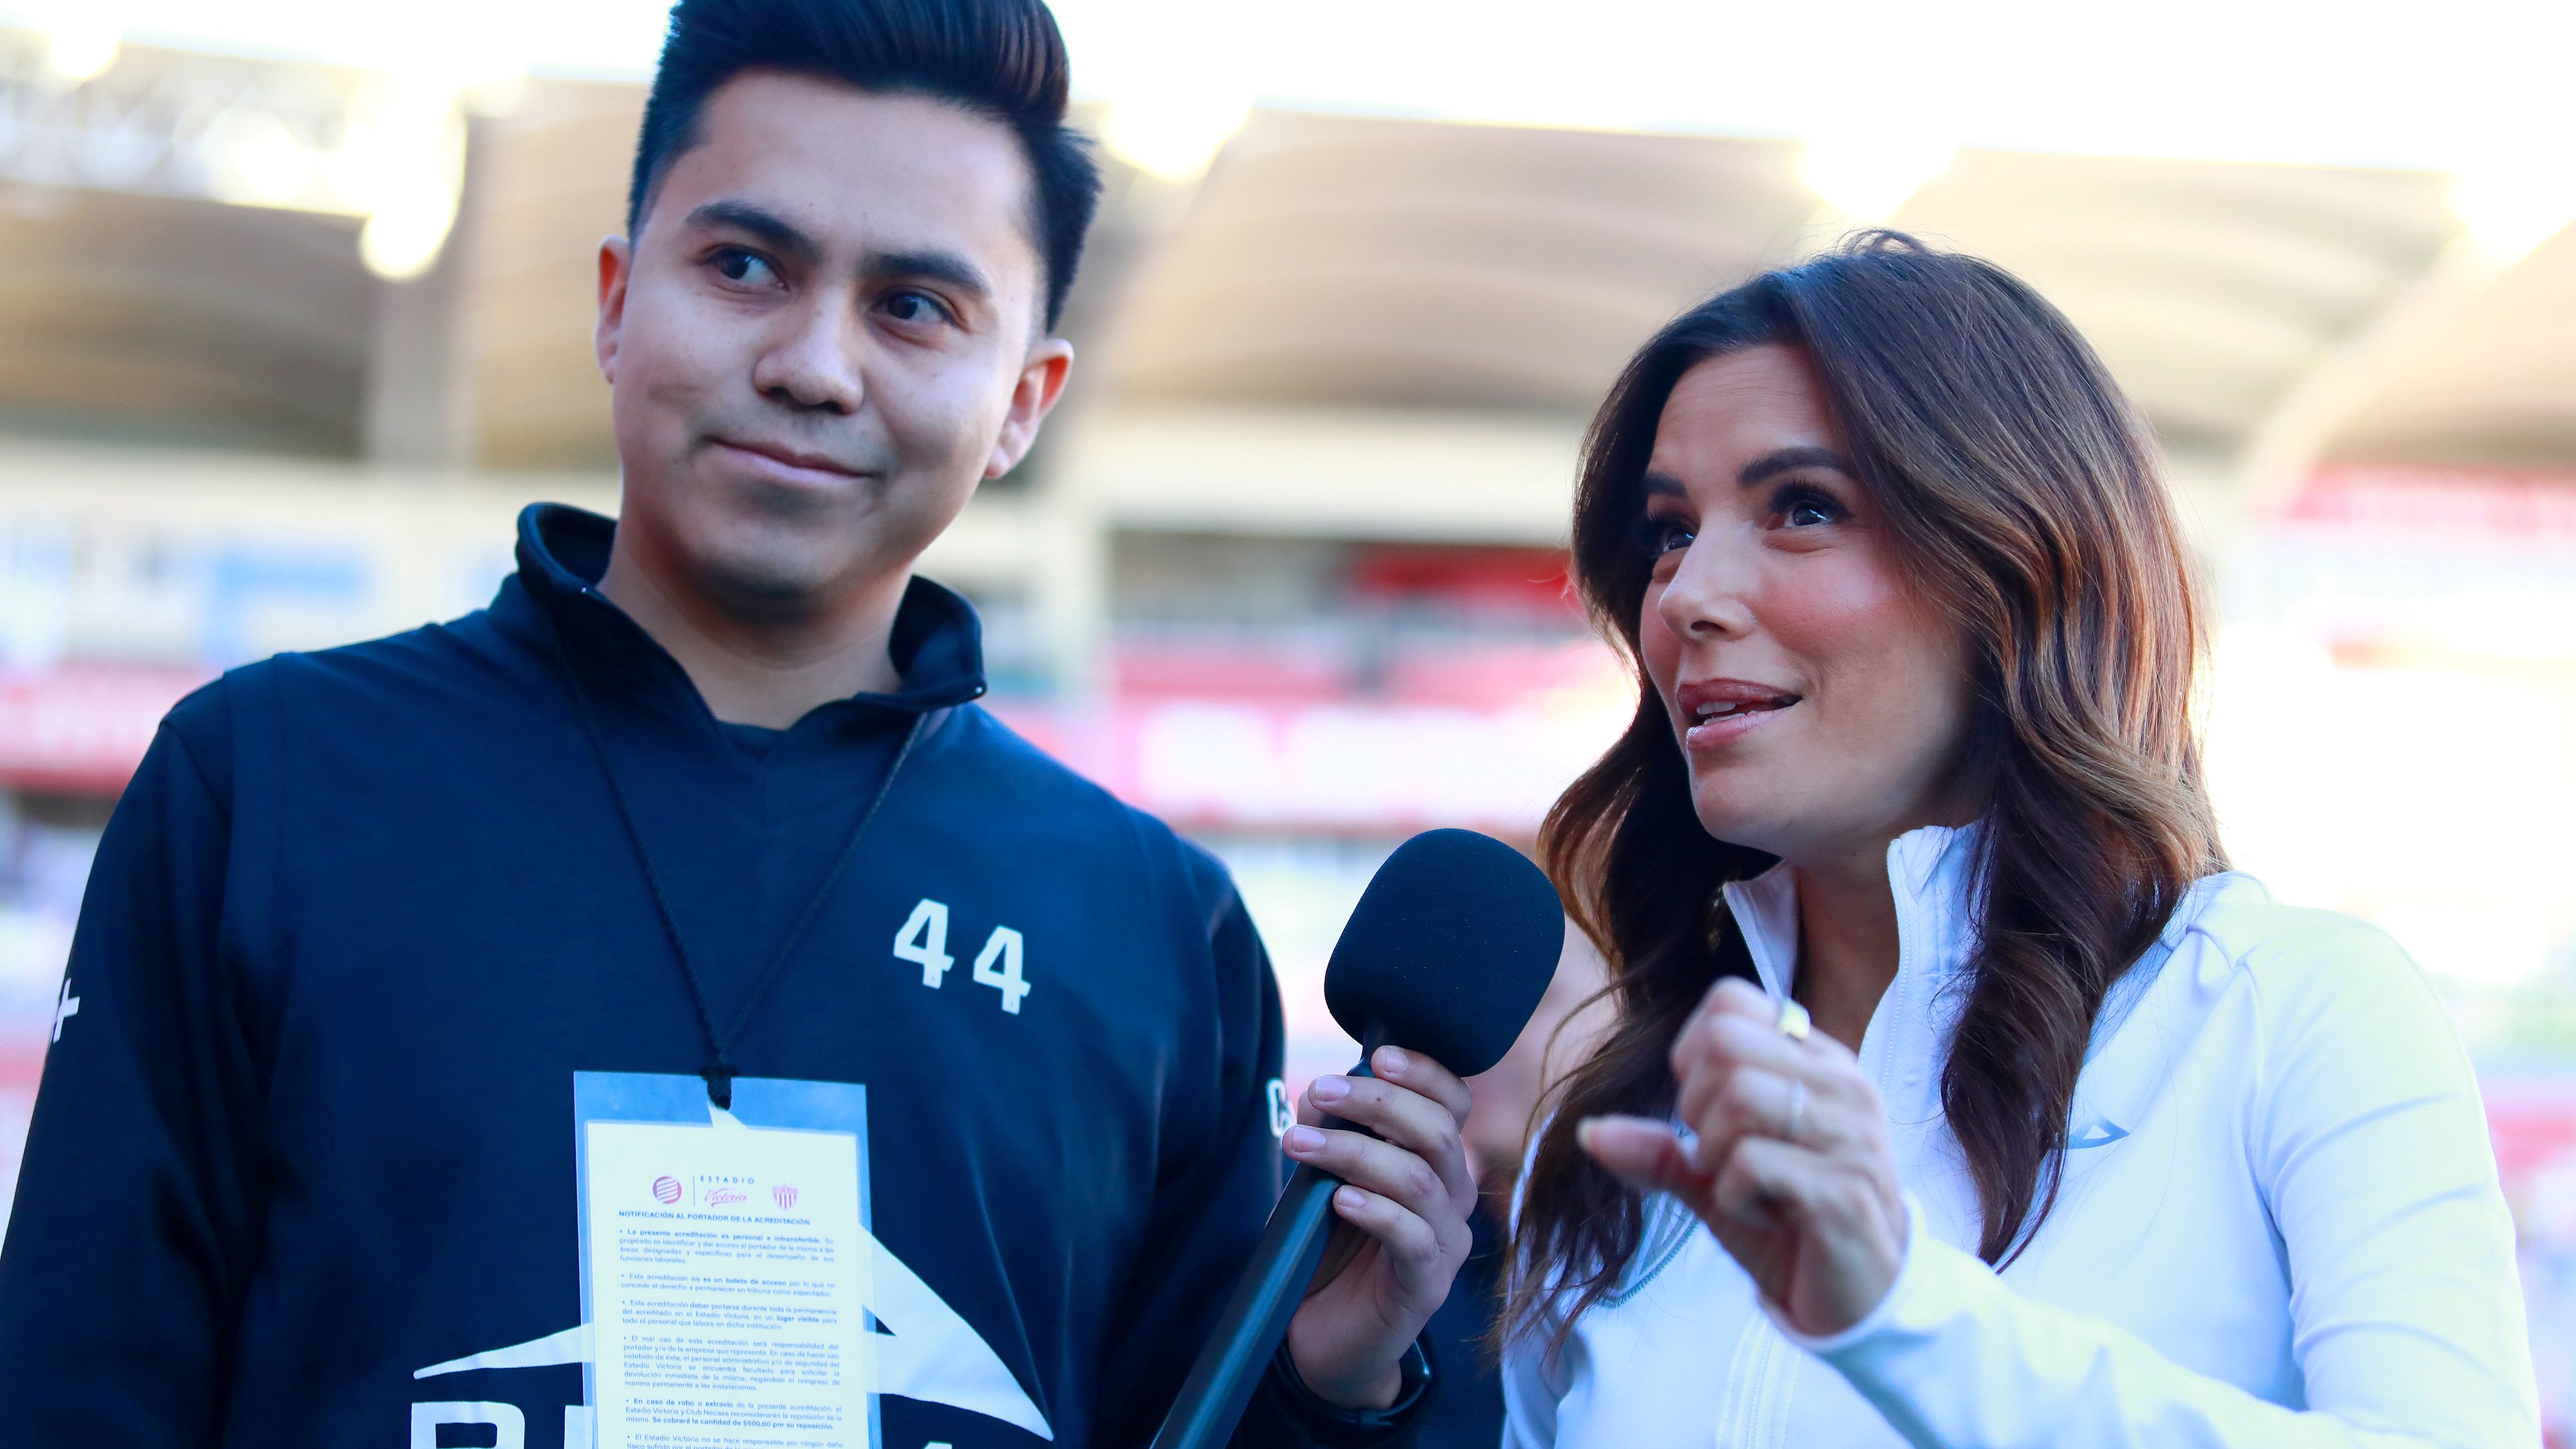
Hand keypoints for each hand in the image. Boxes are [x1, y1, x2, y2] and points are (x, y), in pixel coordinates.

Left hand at [1280, 1045, 1476, 1408]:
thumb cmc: (1329, 1248)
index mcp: (1437, 1161)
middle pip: (1438, 1131)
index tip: (1377, 1055)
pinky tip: (1338, 1200)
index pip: (1454, 1102)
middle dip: (1377, 1102)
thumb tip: (1321, 1093)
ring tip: (1299, 1145)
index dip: (1425, 1072)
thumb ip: (1332, 1137)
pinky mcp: (1426, 1286)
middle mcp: (1453, 1197)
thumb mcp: (1327, 1179)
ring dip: (1354, 1152)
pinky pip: (1412, 1238)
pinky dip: (1375, 1211)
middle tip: (1318, 1092)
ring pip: (1418, 1178)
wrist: (1323, 1336)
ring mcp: (1445, 1243)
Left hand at [1578, 977, 1906, 1336]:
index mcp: (1817, 1061)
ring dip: (1714, 1153)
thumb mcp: (1714, 1176)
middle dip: (1695, 1105)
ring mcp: (1851, 1135)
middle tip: (1718, 1153)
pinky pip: (1750, 1164)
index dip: (1691, 1052)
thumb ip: (1657, 1148)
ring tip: (1742, 1185)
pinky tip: (1764, 1214)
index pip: (1730, 1001)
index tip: (1705, 1108)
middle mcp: (1843, 1084)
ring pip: (1739, 1096)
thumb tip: (1586, 1133)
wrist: (1857, 1299)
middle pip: (1725, 1042)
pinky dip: (1733, 1197)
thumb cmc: (1788, 1222)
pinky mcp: (1844, 1191)